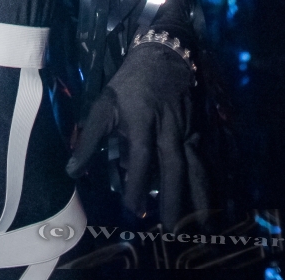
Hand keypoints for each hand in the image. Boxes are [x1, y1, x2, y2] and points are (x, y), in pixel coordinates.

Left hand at [66, 42, 207, 227]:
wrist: (164, 54)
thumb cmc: (129, 84)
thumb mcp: (104, 105)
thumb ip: (89, 140)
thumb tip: (72, 172)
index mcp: (140, 119)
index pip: (140, 156)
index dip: (136, 184)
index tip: (133, 212)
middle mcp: (166, 127)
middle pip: (173, 166)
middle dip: (173, 199)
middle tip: (171, 231)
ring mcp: (186, 129)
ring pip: (195, 167)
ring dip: (199, 197)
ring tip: (203, 227)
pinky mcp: (198, 131)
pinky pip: (205, 161)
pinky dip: (209, 184)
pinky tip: (212, 206)